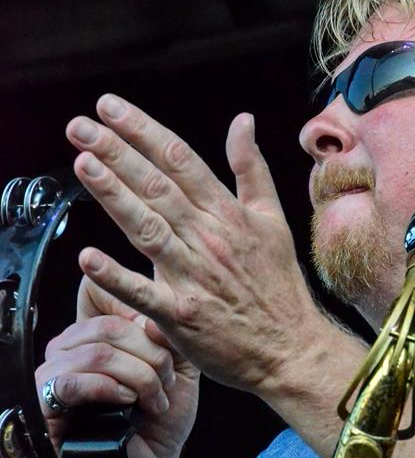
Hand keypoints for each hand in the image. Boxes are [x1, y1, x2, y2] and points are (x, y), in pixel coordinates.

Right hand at [35, 277, 199, 457]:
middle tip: (166, 382)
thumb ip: (169, 333)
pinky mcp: (46, 399)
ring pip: (100, 352)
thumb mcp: (177, 368)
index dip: (135, 305)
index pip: (98, 288)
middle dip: (152, 354)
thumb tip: (152, 312)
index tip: (161, 336)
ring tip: (153, 400)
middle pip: (111, 322)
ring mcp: (55, 370)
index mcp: (98, 330)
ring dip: (139, 377)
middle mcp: (71, 344)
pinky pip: (75, 380)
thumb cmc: (159, 421)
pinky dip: (112, 391)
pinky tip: (128, 405)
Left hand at [65, 96, 325, 398]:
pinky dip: (116, 277)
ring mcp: (194, 278)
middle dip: (116, 152)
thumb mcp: (273, 220)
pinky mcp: (182, 316)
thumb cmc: (280, 287)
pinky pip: (143, 294)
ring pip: (148, 228)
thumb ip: (252, 170)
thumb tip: (243, 121)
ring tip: (82, 164)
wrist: (292, 349)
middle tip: (80, 125)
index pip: (180, 161)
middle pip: (157, 187)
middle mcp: (209, 240)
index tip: (109, 108)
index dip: (142, 131)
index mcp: (228, 214)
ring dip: (113, 196)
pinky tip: (87, 258)